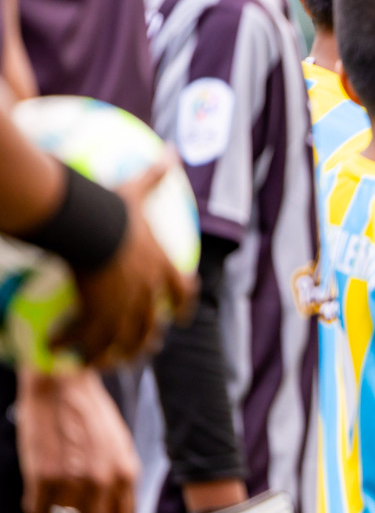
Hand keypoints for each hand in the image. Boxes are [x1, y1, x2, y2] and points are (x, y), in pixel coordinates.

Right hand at [15, 368, 137, 512]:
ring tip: (51, 497)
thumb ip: (118, 480)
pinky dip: (34, 504)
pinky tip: (37, 484)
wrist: (63, 387)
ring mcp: (73, 480)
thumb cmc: (89, 416)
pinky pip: (35, 510)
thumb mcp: (117, 447)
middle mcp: (104, 480)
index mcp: (127, 472)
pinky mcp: (43, 477)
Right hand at [59, 154, 195, 365]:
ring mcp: (123, 305)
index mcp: (159, 265)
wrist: (91, 225)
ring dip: (110, 354)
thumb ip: (154, 175)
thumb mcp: (136, 190)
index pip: (181, 290)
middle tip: (140, 350)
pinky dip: (71, 344)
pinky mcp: (96, 313)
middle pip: (151, 324)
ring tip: (96, 362)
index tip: (181, 317)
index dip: (182, 304)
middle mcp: (146, 291)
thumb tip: (170, 150)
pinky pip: (84, 337)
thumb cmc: (112, 206)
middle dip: (146, 340)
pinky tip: (54, 347)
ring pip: (120, 340)